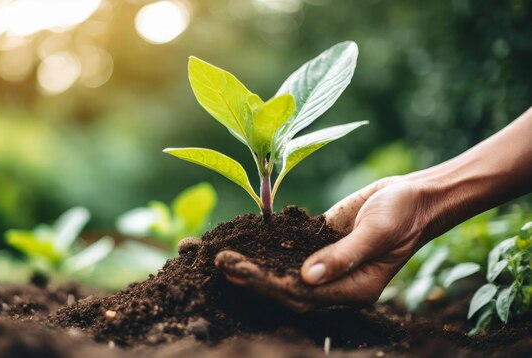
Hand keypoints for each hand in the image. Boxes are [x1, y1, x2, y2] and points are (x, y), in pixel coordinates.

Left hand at [215, 176, 434, 311]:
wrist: (414, 196)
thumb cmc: (403, 215)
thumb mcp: (377, 232)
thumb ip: (344, 256)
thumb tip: (308, 276)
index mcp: (352, 290)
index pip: (302, 294)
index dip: (268, 283)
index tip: (239, 270)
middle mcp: (335, 283)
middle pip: (285, 287)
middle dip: (252, 277)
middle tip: (220, 263)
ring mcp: (325, 264)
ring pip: (283, 269)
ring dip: (253, 263)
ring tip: (220, 255)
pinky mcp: (319, 244)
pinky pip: (289, 247)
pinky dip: (266, 244)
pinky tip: (244, 237)